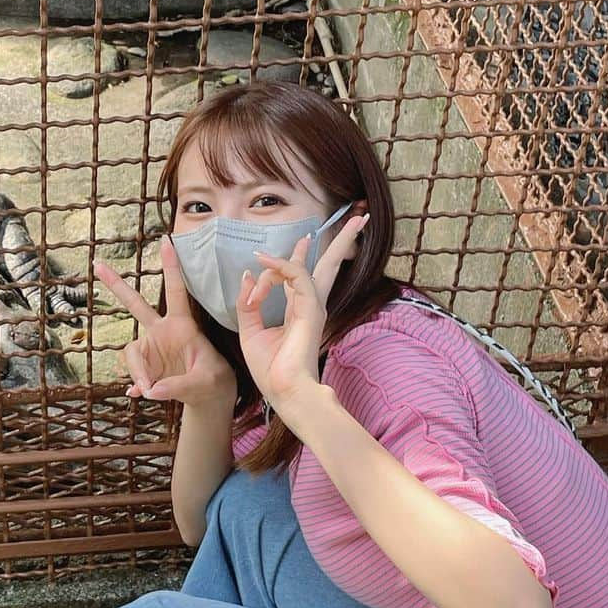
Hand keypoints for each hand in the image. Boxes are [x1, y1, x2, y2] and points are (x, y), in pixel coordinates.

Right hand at [93, 235, 235, 408]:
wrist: (208, 398)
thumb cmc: (212, 382)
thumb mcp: (203, 382)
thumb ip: (177, 384)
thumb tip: (147, 389)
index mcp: (182, 325)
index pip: (176, 291)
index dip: (171, 267)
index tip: (166, 240)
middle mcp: (162, 332)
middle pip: (135, 304)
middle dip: (116, 285)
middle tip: (97, 265)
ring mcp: (151, 348)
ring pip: (131, 352)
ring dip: (138, 372)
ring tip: (150, 390)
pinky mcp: (145, 366)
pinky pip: (133, 374)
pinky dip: (136, 386)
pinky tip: (139, 394)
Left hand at [236, 213, 369, 429]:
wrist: (283, 391)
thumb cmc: (270, 369)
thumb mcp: (250, 330)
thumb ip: (249, 303)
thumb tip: (249, 274)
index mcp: (300, 309)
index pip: (303, 274)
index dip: (291, 257)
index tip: (260, 256)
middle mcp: (312, 304)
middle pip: (331, 265)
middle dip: (343, 240)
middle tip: (358, 216)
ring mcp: (315, 306)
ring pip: (320, 264)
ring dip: (297, 252)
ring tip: (289, 244)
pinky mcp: (312, 309)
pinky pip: (297, 275)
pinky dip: (280, 266)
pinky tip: (264, 263)